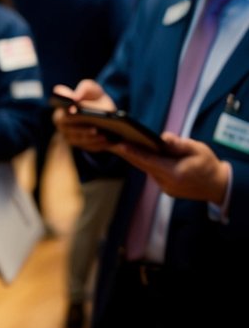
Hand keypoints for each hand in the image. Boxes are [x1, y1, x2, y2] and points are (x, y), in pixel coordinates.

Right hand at [52, 81, 117, 152]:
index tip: (74, 111)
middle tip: (94, 128)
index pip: (61, 117)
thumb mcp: (91, 88)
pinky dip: (100, 145)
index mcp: (60, 112)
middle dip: (82, 130)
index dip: (67, 115)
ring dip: (92, 139)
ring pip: (80, 141)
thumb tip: (75, 98)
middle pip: (70, 131)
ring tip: (104, 135)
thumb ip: (83, 88)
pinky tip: (109, 141)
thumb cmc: (93, 97)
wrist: (103, 110)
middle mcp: (63, 127)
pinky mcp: (84, 145)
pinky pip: (90, 147)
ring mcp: (72, 138)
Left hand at [112, 134, 231, 204]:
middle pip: (142, 165)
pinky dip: (145, 164)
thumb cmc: (209, 165)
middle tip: (109, 140)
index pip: (149, 161)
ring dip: (135, 158)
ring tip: (119, 143)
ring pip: (146, 169)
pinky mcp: (166, 189)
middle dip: (126, 153)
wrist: (218, 186)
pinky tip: (136, 153)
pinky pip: (152, 174)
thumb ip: (180, 144)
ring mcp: (165, 188)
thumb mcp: (198, 149)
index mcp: (175, 173)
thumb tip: (163, 138)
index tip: (118, 144)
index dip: (132, 152)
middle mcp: (167, 183)